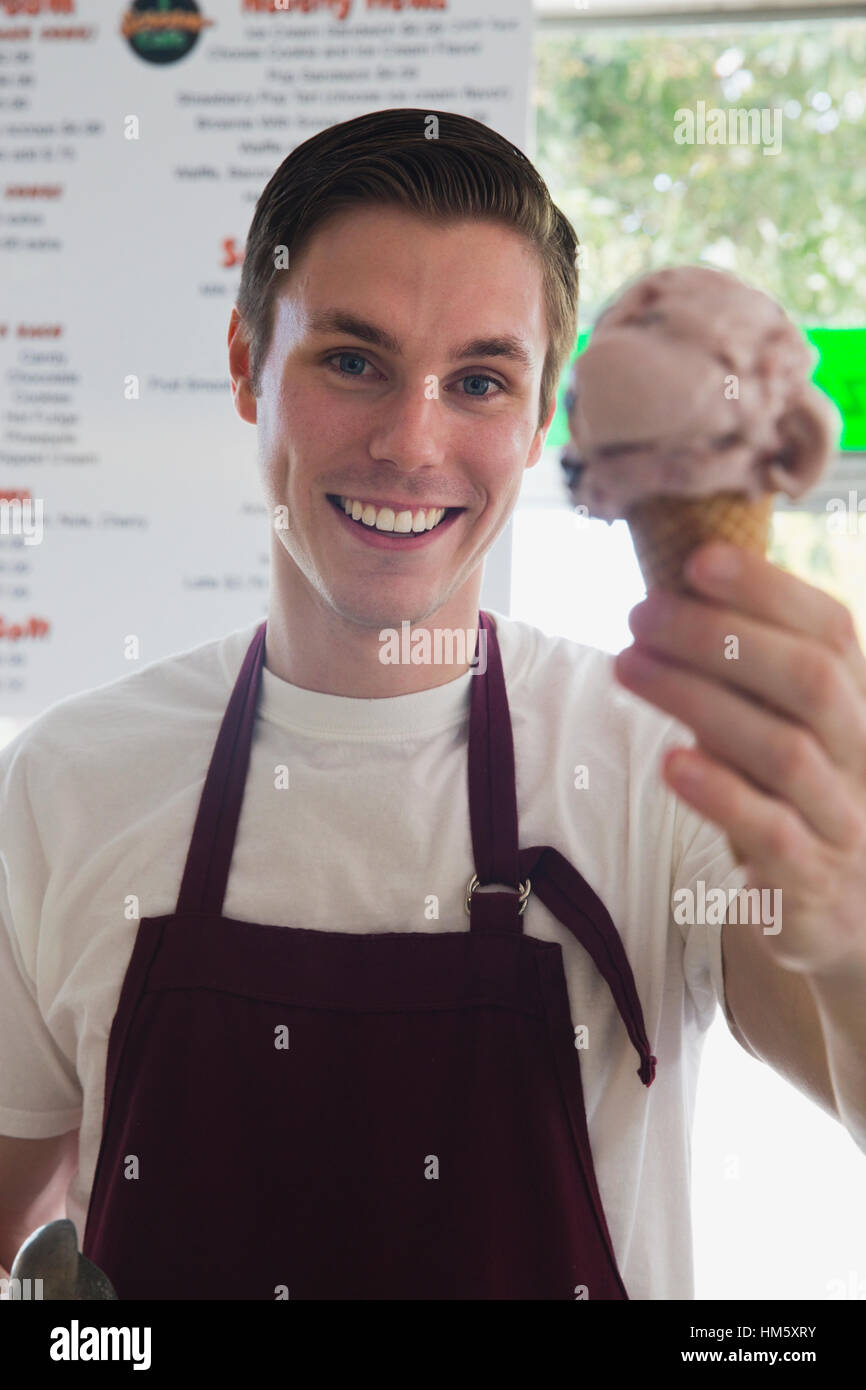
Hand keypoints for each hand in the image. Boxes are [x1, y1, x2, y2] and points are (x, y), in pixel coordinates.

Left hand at [613, 540, 865, 978]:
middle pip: (810, 680)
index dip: (770, 589)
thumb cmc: (798, 808)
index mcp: (861, 709)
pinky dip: (722, 794)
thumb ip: (753, 680)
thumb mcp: (788, 733)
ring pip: (785, 751)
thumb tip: (674, 597)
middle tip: (640, 614)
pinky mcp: (812, 888)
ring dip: (699, 700)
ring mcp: (845, 824)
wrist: (850, 924)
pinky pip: (775, 835)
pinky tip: (671, 763)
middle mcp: (864, 758)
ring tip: (626, 665)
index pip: (833, 631)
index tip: (697, 560)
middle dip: (720, 636)